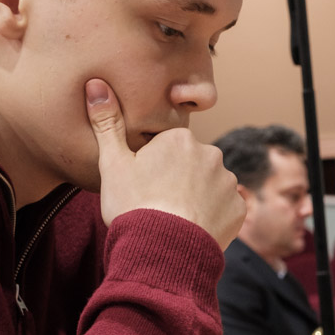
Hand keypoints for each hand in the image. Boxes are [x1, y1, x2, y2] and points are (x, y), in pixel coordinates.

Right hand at [86, 79, 243, 246]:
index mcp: (180, 139)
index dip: (151, 168)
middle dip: (177, 180)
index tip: (142, 186)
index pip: (166, 148)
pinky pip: (224, 208)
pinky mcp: (238, 208)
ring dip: (196, 198)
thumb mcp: (112, 163)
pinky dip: (211, 217)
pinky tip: (192, 228)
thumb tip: (96, 84)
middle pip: (190, 165)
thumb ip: (106, 122)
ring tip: (174, 218)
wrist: (163, 250)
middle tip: (157, 203)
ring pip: (208, 186)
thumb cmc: (133, 205)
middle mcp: (211, 154)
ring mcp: (228, 182)